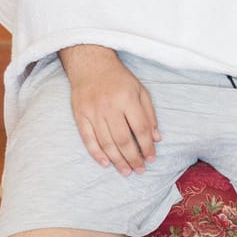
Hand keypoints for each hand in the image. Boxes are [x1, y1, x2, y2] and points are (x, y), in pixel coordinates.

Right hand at [59, 45, 160, 174]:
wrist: (91, 64)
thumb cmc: (119, 78)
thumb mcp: (140, 90)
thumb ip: (149, 114)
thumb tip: (156, 139)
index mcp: (128, 98)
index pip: (140, 129)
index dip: (147, 146)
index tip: (151, 158)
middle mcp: (110, 106)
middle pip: (123, 139)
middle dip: (133, 158)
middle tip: (140, 170)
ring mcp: (93, 112)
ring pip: (106, 143)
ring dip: (117, 160)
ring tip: (126, 171)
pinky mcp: (80, 115)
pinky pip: (88, 139)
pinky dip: (97, 154)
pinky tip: (106, 164)